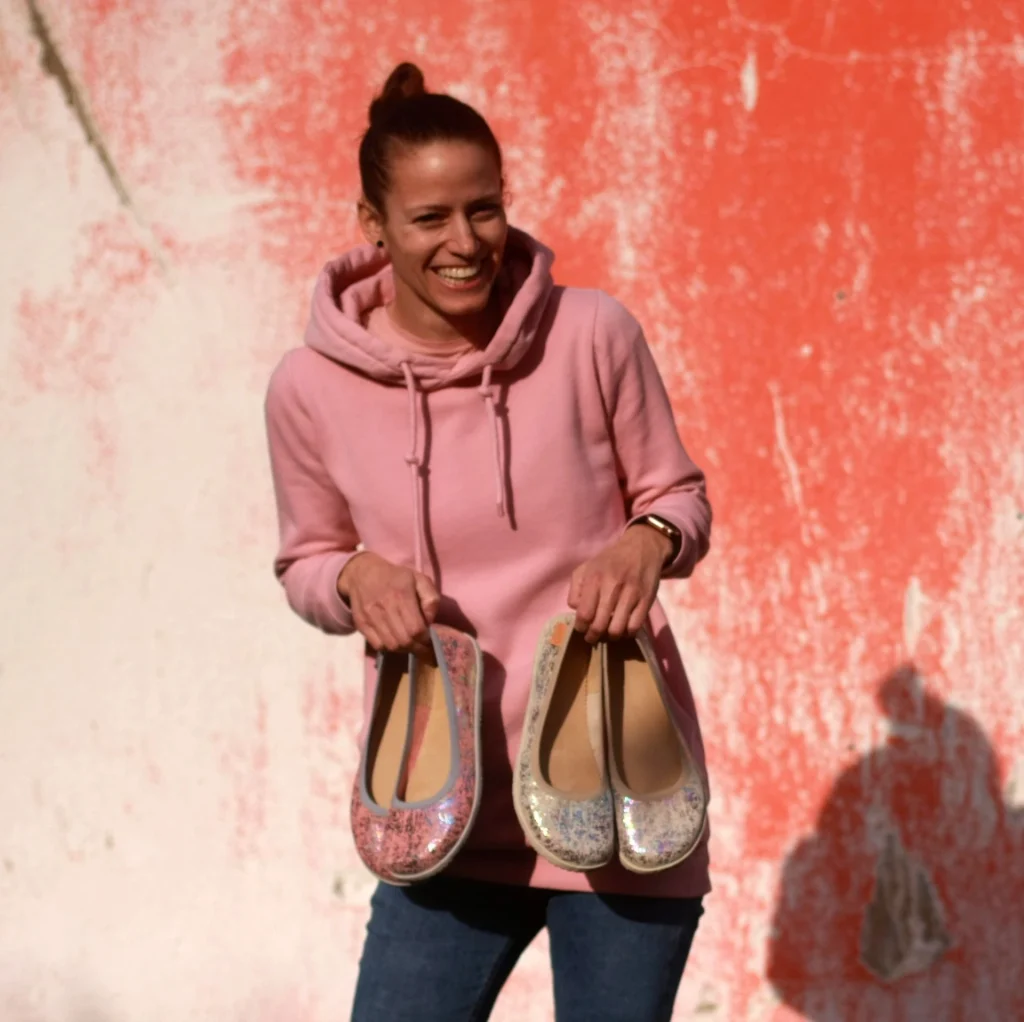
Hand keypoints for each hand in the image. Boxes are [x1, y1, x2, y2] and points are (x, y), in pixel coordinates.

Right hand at [338, 552, 439, 656]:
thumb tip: (429, 622)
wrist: (363, 573)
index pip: (415, 629)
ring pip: (391, 646)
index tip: (429, 639)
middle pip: (404, 640)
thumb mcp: (420, 579)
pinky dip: (388, 647)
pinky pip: (377, 645)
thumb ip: (431, 599)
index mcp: (402, 595)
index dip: (425, 639)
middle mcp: (385, 607)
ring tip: (409, 643)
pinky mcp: (361, 624)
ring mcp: (371, 617)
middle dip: (416, 647)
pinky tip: (394, 640)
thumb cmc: (396, 577)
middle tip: (421, 646)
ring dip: (403, 649)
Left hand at [568, 526, 671, 642]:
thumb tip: (576, 610)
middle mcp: (612, 587)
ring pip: (617, 629)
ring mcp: (631, 594)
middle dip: (593, 636)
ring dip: (610, 636)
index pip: (584, 614)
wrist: (642, 548)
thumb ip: (576, 588)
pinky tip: (624, 628)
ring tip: (608, 633)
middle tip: (592, 637)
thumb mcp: (586, 567)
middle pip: (599, 625)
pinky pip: (635, 627)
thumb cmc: (610, 560)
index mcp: (594, 579)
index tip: (582, 629)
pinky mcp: (646, 600)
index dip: (581, 627)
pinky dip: (627, 632)